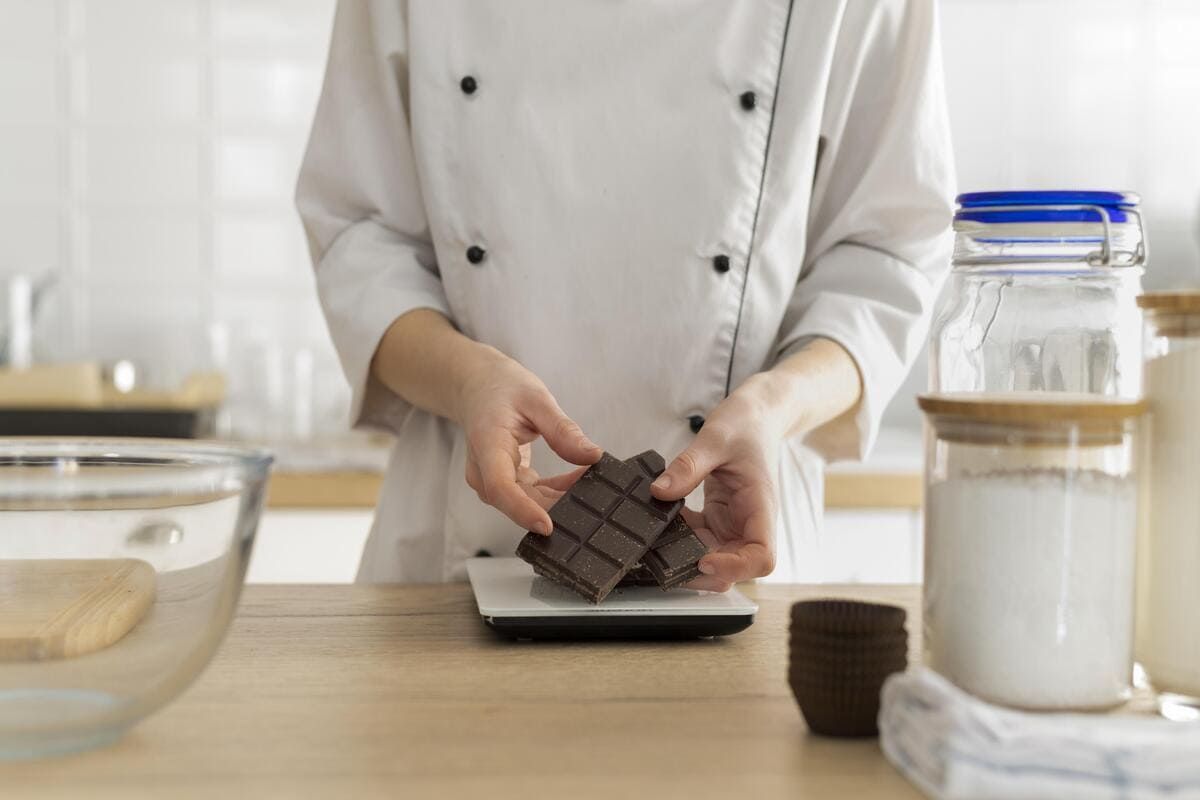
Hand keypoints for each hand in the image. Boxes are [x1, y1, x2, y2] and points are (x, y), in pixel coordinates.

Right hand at [455, 352, 601, 533]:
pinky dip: (556, 490)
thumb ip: (563, 430)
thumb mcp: (537, 399)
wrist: (477, 386)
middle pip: (519, 501)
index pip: (500, 488)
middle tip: (594, 488)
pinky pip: (531, 495)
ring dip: (561, 496)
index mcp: (487, 445)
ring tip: (589, 477)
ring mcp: (491, 480)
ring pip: (528, 502)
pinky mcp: (503, 482)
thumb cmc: (501, 388)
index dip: (523, 511)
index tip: (547, 526)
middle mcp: (484, 470)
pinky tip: (577, 478)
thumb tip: (592, 455)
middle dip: (559, 501)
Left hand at [651, 380, 780, 591]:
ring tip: (656, 543)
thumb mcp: (715, 439)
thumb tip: (659, 492)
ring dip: (686, 556)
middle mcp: (750, 522)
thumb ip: (688, 467)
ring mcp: (733, 523)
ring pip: (714, 557)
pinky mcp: (718, 519)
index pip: (761, 557)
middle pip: (735, 567)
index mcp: (760, 507)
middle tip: (664, 560)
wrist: (756, 416)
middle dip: (701, 570)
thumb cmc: (746, 426)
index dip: (734, 568)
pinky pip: (699, 539)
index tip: (703, 561)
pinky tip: (662, 522)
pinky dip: (680, 537)